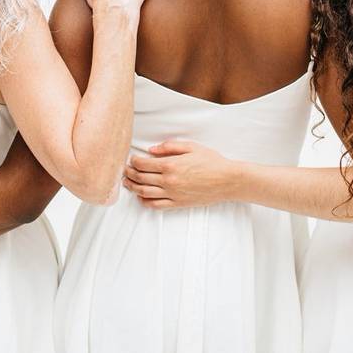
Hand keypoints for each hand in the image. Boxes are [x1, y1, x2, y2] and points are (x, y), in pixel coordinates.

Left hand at [123, 141, 237, 209]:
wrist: (227, 180)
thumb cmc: (212, 161)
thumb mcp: (191, 147)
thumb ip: (169, 146)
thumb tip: (151, 150)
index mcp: (171, 164)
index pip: (143, 164)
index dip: (134, 161)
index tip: (131, 159)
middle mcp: (169, 180)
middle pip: (141, 178)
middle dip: (129, 173)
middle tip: (124, 170)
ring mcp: (173, 194)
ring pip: (145, 193)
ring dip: (133, 187)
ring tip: (127, 183)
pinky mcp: (178, 203)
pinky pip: (156, 205)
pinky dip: (145, 202)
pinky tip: (141, 197)